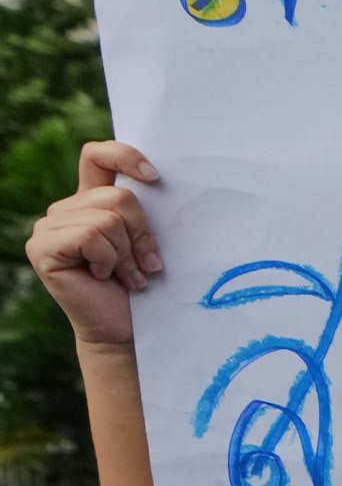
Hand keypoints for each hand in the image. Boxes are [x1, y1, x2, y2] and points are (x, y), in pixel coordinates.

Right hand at [21, 143, 162, 350]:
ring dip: (127, 253)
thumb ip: (141, 211)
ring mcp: (48, 228)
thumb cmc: (141, 286)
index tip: (155, 176)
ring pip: (107, 218)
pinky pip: (90, 236)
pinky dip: (109, 259)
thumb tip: (155, 180)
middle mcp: (65, 210)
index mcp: (89, 201)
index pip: (97, 156)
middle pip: (118, 196)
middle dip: (141, 233)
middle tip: (146, 264)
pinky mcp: (41, 248)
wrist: (125, 329)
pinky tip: (105, 277)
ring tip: (128, 276)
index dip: (125, 156)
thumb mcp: (146, 241)